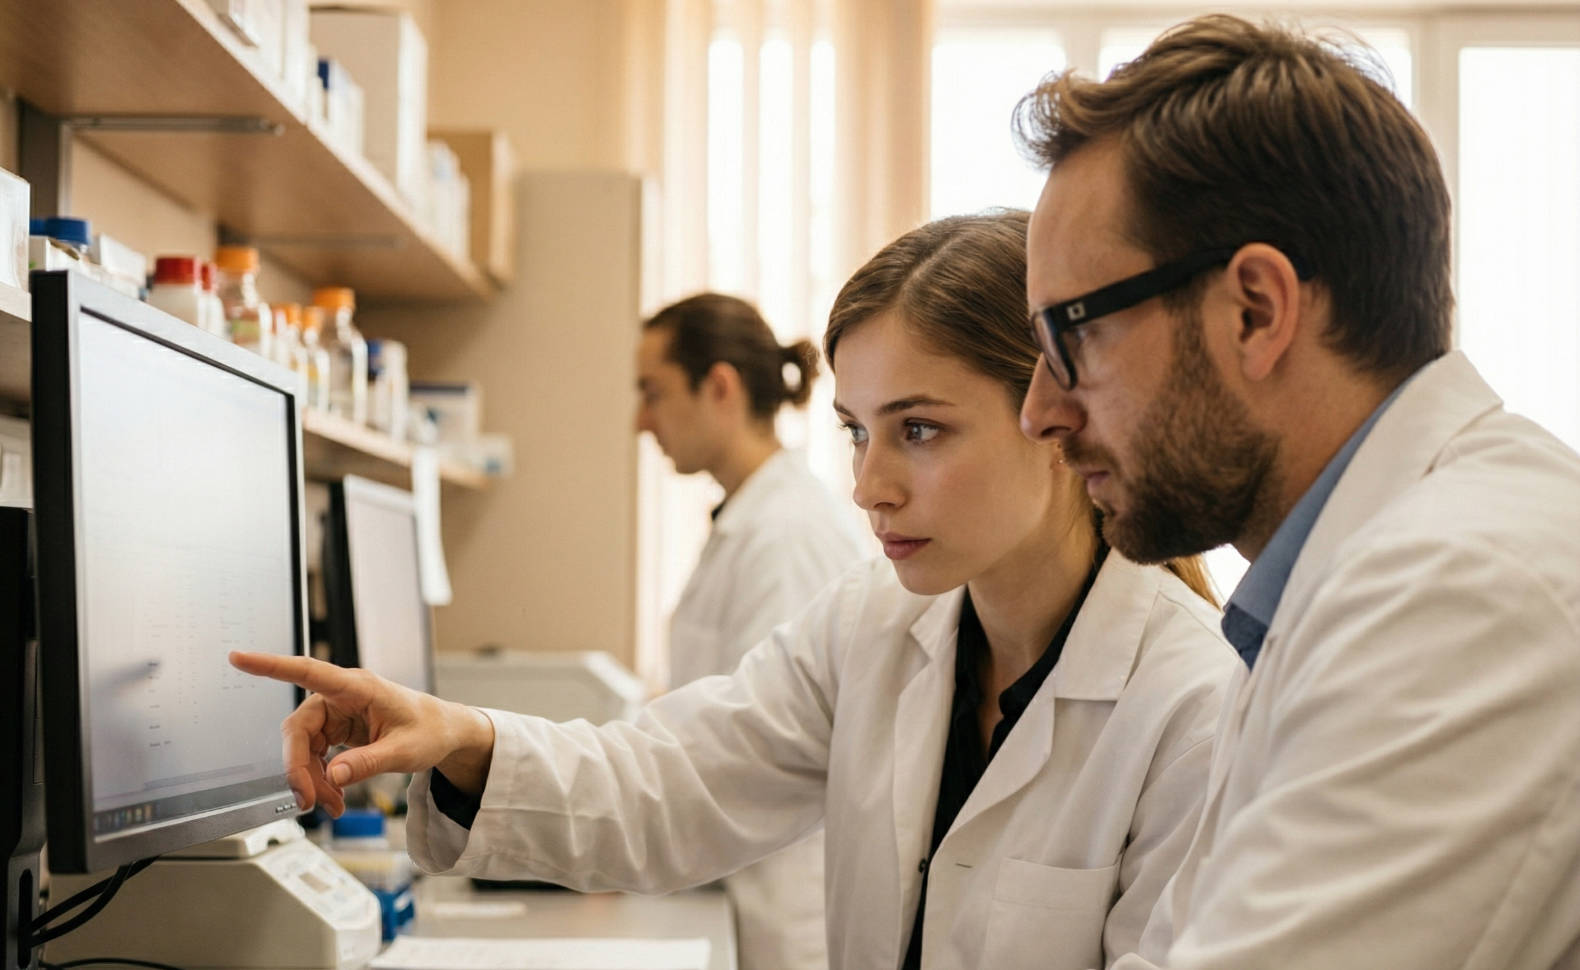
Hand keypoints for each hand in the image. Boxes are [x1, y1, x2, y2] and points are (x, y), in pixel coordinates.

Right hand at [228, 651, 494, 816]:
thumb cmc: (430, 730)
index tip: (239, 657)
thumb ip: (368, 764)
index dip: (271, 665)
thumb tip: (331, 777)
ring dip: (310, 779)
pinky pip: (314, 755)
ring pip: (303, 747)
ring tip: (330, 805)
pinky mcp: (336, 729)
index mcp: (358, 687)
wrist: (443, 732)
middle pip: (299, 729)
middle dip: (298, 768)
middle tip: (309, 801)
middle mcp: (341, 695)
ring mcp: (336, 712)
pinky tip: (333, 798)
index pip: (308, 671)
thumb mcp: (405, 752)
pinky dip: (319, 779)